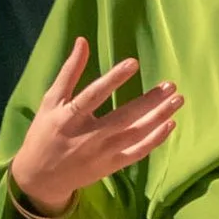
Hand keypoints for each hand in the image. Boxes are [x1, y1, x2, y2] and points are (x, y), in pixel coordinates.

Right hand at [9, 37, 181, 216]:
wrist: (41, 177)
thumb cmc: (45, 133)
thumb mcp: (50, 101)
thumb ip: (69, 71)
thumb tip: (82, 41)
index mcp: (69, 117)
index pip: (94, 95)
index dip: (113, 79)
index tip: (134, 63)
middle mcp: (88, 137)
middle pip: (124, 117)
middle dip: (149, 102)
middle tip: (170, 86)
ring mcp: (102, 153)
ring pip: (135, 135)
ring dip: (158, 118)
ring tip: (177, 101)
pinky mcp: (111, 166)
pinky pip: (137, 153)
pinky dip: (154, 141)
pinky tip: (169, 125)